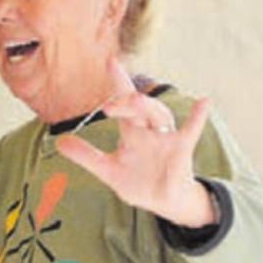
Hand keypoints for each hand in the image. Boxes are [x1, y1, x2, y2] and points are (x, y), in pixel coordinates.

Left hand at [57, 60, 215, 225]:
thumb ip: (85, 156)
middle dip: (126, 102)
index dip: (117, 82)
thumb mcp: (107, 170)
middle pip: (140, 108)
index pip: (122, 103)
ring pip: (159, 116)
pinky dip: (197, 118)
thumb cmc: (137, 181)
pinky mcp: (180, 151)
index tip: (111, 61)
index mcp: (131, 132)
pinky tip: (203, 102)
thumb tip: (59, 142)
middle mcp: (148, 130)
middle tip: (110, 104)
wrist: (162, 201)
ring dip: (148, 107)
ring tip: (135, 99)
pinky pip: (190, 132)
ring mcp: (165, 139)